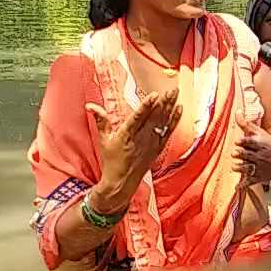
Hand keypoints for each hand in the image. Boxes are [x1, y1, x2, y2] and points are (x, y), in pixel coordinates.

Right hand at [87, 89, 181, 209]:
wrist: (122, 182)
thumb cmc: (111, 160)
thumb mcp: (103, 140)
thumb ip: (101, 121)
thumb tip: (90, 106)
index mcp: (126, 135)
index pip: (138, 118)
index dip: (147, 106)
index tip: (154, 95)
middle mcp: (141, 138)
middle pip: (154, 117)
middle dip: (164, 102)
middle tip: (171, 89)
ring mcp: (152, 143)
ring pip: (163, 122)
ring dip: (170, 106)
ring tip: (176, 92)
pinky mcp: (158, 147)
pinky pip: (169, 131)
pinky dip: (175, 120)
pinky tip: (180, 108)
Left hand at [233, 115, 270, 186]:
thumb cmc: (270, 145)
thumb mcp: (261, 133)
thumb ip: (247, 124)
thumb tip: (237, 112)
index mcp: (260, 144)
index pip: (251, 142)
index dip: (244, 142)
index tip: (237, 142)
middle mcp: (260, 156)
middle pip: (248, 155)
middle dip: (241, 154)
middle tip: (235, 153)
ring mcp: (259, 167)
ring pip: (247, 168)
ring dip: (240, 168)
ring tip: (235, 166)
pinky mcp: (258, 177)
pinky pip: (250, 182)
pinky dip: (244, 185)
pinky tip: (237, 186)